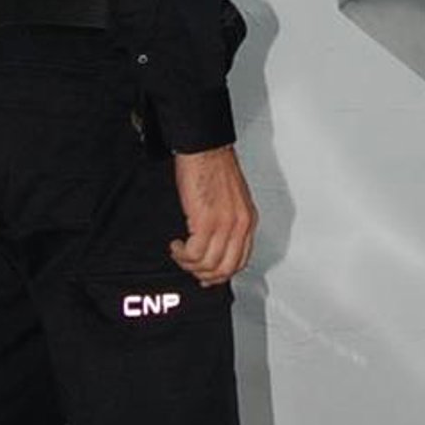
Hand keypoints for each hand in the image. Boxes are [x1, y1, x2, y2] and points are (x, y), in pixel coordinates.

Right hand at [170, 145, 256, 285]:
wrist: (205, 149)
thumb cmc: (214, 168)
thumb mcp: (231, 199)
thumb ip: (228, 223)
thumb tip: (216, 245)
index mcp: (247, 220)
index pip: (241, 260)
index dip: (222, 273)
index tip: (208, 275)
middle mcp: (240, 224)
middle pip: (226, 268)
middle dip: (205, 274)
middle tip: (190, 267)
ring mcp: (225, 224)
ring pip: (208, 264)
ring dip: (189, 264)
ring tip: (180, 252)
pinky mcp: (206, 222)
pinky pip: (194, 254)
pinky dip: (182, 254)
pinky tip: (177, 245)